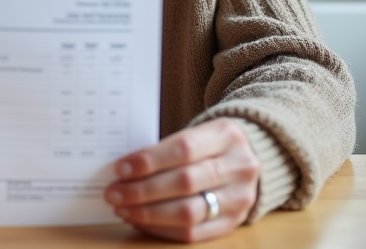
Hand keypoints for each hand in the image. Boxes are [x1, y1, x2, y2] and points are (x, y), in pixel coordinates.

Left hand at [104, 118, 259, 242]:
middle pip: (185, 182)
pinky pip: (193, 233)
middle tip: (114, 192)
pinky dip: (161, 229)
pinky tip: (141, 221)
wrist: (252, 158)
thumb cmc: (210, 144)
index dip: (149, 160)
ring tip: (122, 208)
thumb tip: (124, 170)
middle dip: (142, 190)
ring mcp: (240, 198)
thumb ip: (166, 149)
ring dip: (148, 213)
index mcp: (227, 135)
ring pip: (188, 212)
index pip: (184, 148)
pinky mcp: (234, 223)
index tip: (121, 168)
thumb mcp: (197, 133)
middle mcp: (239, 167)